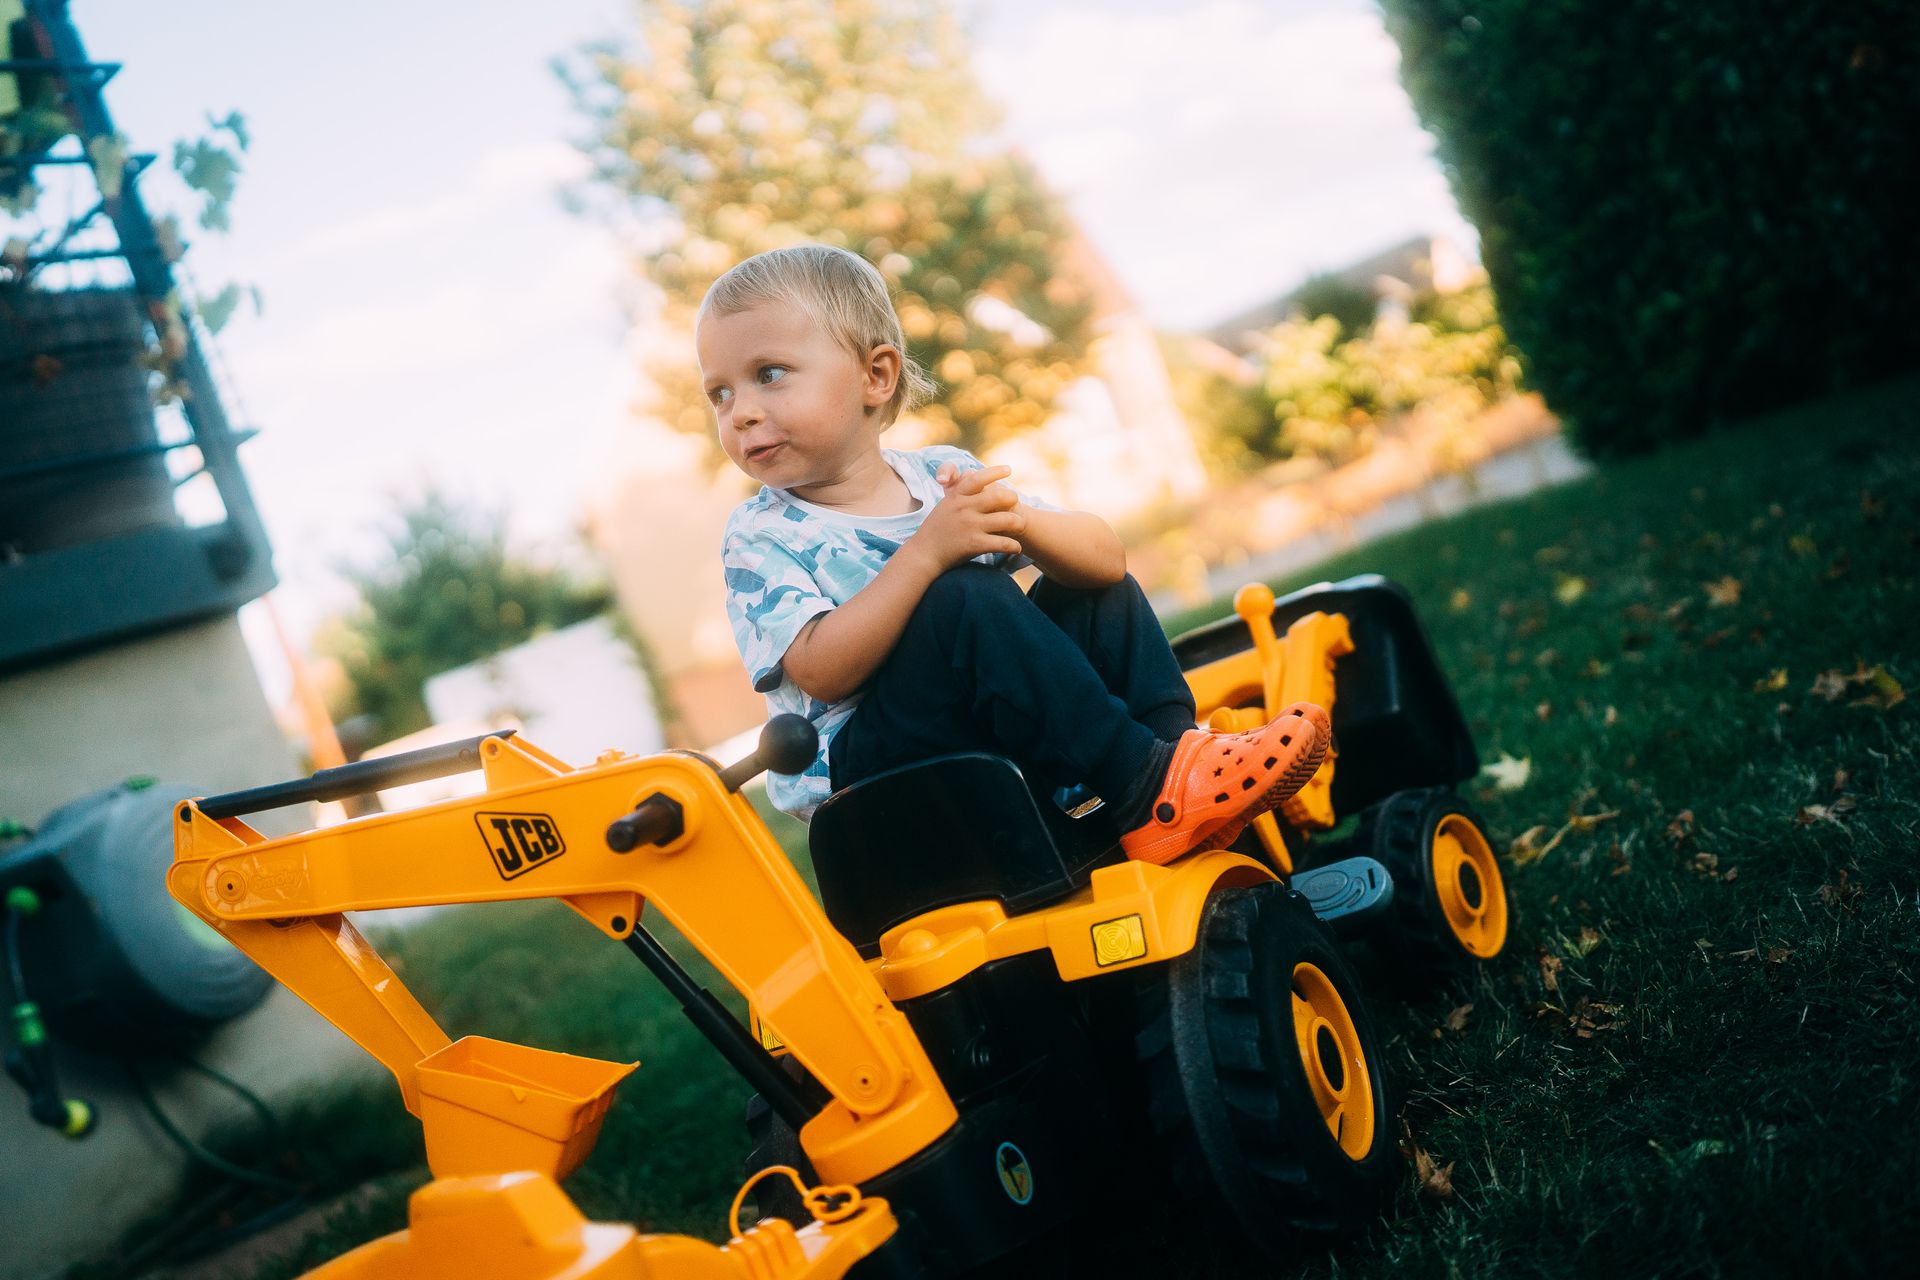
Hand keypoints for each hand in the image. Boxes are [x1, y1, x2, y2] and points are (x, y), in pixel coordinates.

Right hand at [906, 464, 1025, 572]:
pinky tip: (1016, 548)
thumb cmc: (935, 530)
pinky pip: (1004, 543)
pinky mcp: (975, 544)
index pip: (979, 478)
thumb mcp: (945, 505)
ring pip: (1007, 520)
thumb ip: (958, 492)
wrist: (923, 555)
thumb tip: (971, 474)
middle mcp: (964, 508)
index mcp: (957, 496)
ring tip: (1020, 527)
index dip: (995, 472)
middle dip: (1013, 500)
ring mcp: (970, 526)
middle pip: (1000, 497)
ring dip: (1018, 524)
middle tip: (1017, 505)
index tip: (1008, 469)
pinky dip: (1014, 546)